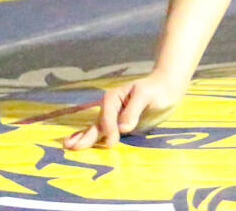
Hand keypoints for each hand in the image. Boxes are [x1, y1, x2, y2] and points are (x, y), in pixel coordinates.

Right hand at [63, 73, 183, 148]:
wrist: (166, 89)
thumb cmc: (157, 89)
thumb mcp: (145, 95)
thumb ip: (133, 110)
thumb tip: (123, 128)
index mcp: (113, 97)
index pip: (107, 117)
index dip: (109, 130)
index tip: (112, 143)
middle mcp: (110, 108)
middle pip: (96, 124)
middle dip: (84, 136)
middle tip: (69, 147)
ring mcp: (113, 118)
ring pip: (97, 130)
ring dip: (83, 139)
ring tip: (68, 146)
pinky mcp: (119, 126)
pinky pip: (105, 134)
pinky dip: (93, 140)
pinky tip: (82, 145)